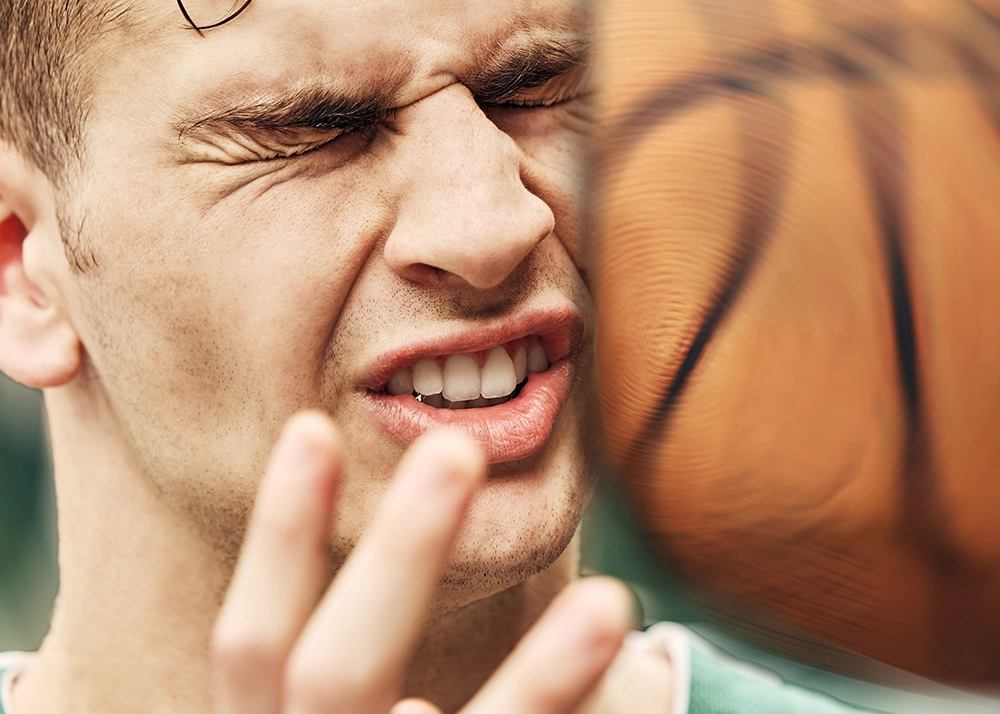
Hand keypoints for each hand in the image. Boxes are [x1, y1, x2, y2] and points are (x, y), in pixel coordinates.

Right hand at [213, 411, 633, 713]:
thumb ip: (355, 657)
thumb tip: (415, 527)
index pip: (249, 646)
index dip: (276, 539)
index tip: (312, 428)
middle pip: (335, 674)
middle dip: (397, 556)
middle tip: (458, 449)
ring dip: (537, 680)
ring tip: (611, 602)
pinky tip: (640, 687)